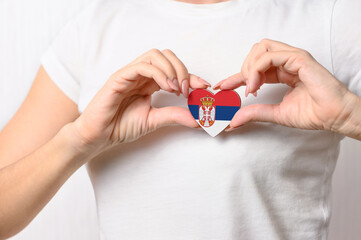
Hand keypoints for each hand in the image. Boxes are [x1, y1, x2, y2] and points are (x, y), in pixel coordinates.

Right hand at [71, 49, 209, 152]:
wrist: (99, 135)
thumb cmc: (121, 126)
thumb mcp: (154, 120)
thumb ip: (175, 116)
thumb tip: (198, 118)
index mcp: (149, 83)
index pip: (174, 70)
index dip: (191, 76)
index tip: (204, 87)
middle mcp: (141, 75)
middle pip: (167, 56)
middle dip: (183, 69)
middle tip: (189, 90)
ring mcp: (130, 74)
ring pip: (155, 55)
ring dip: (172, 69)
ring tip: (177, 89)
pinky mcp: (120, 77)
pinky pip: (142, 66)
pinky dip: (158, 73)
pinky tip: (167, 87)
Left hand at [214, 39, 357, 134]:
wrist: (334, 116)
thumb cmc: (312, 113)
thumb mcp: (275, 114)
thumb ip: (254, 113)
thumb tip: (232, 121)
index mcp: (282, 72)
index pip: (254, 68)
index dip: (235, 76)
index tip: (221, 87)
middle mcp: (286, 61)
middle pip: (255, 51)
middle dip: (243, 68)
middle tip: (244, 89)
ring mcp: (293, 57)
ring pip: (261, 47)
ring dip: (250, 67)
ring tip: (251, 87)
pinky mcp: (299, 58)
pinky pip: (270, 55)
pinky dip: (257, 69)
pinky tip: (256, 85)